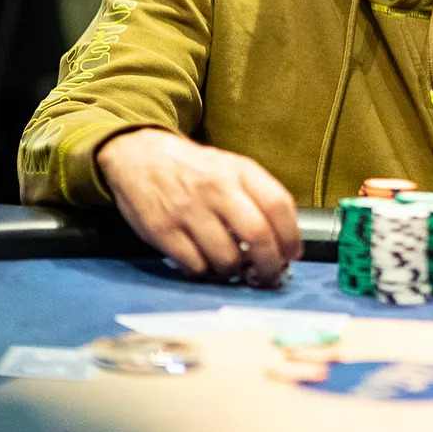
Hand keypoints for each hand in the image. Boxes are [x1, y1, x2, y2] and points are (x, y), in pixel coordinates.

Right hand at [97, 129, 301, 283]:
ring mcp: (187, 210)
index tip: (293, 254)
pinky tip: (205, 264)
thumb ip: (257, 195)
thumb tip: (284, 238)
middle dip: (270, 264)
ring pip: (226, 258)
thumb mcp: (231, 167)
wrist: (139, 155)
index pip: (278, 204)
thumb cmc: (195, 169)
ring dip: (235, 272)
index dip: (291, 235)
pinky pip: (194, 265)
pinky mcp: (162, 230)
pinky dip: (205, 272)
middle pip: (258, 235)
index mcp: (239, 171)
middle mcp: (216, 188)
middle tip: (270, 276)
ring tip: (234, 268)